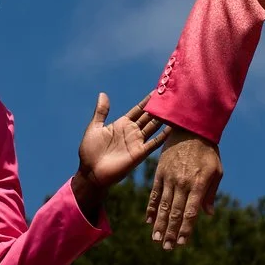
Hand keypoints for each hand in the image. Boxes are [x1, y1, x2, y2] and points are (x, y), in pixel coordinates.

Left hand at [73, 93, 169, 218]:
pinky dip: (163, 136)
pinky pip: (154, 143)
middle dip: (159, 107)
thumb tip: (103, 94)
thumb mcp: (94, 127)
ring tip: (174, 108)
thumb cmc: (90, 151)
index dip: (147, 101)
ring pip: (154, 127)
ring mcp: (137, 142)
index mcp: (122, 124)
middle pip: (149, 116)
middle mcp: (132, 132)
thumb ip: (101, 112)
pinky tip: (172, 127)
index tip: (157, 91)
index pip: (138, 110)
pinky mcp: (139, 153)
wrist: (91, 172)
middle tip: (170, 96)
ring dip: (163, 118)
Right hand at [145, 131, 222, 247]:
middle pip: (174, 213)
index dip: (186, 230)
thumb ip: (211, 193)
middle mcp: (182, 183)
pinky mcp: (160, 173)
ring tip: (156, 240)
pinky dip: (151, 208)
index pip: (190, 212)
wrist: (190, 127)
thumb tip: (207, 214)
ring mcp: (169, 178)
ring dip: (159, 225)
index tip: (183, 243)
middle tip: (167, 248)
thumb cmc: (208, 150)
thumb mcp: (216, 171)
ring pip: (163, 206)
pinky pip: (154, 193)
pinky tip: (149, 221)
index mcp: (197, 184)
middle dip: (171, 232)